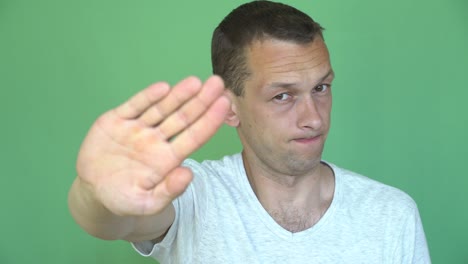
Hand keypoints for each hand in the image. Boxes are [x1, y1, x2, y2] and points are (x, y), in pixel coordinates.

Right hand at [76, 76, 229, 216]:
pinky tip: (163, 88)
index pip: (193, 137)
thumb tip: (189, 174)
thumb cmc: (124, 199)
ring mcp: (137, 129)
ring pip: (162, 108)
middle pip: (182, 118)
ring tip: (195, 82)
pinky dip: (147, 97)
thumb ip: (168, 191)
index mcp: (167, 159)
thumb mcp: (146, 203)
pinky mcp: (117, 121)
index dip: (209, 121)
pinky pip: (134, 106)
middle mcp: (156, 140)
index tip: (224, 105)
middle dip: (200, 101)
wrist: (93, 191)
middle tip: (217, 83)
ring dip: (178, 95)